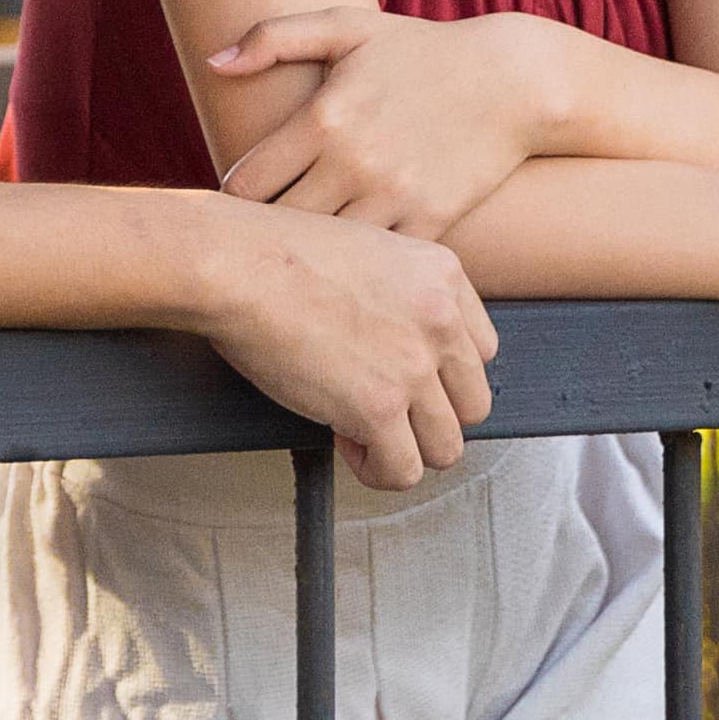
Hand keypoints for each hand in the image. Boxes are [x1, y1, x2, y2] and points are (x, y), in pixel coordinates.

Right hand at [192, 201, 501, 486]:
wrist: (238, 264)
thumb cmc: (276, 252)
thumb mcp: (367, 249)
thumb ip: (400, 292)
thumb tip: (396, 341)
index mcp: (443, 275)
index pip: (481, 352)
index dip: (440, 375)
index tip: (403, 378)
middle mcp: (440, 320)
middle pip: (472, 403)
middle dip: (428, 416)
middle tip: (382, 410)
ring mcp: (413, 365)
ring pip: (446, 446)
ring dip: (406, 448)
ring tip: (363, 433)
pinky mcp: (378, 407)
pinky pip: (403, 470)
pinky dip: (376, 469)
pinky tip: (344, 442)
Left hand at [205, 8, 566, 235]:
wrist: (512, 81)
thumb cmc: (422, 51)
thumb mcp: (347, 28)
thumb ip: (274, 37)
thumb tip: (213, 64)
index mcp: (323, 117)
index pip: (245, 185)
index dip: (232, 200)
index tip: (239, 205)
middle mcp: (353, 162)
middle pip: (278, 227)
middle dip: (264, 234)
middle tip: (261, 239)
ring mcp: (395, 197)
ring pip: (326, 252)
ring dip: (312, 255)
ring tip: (303, 256)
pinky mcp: (432, 223)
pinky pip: (380, 266)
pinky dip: (364, 267)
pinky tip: (355, 263)